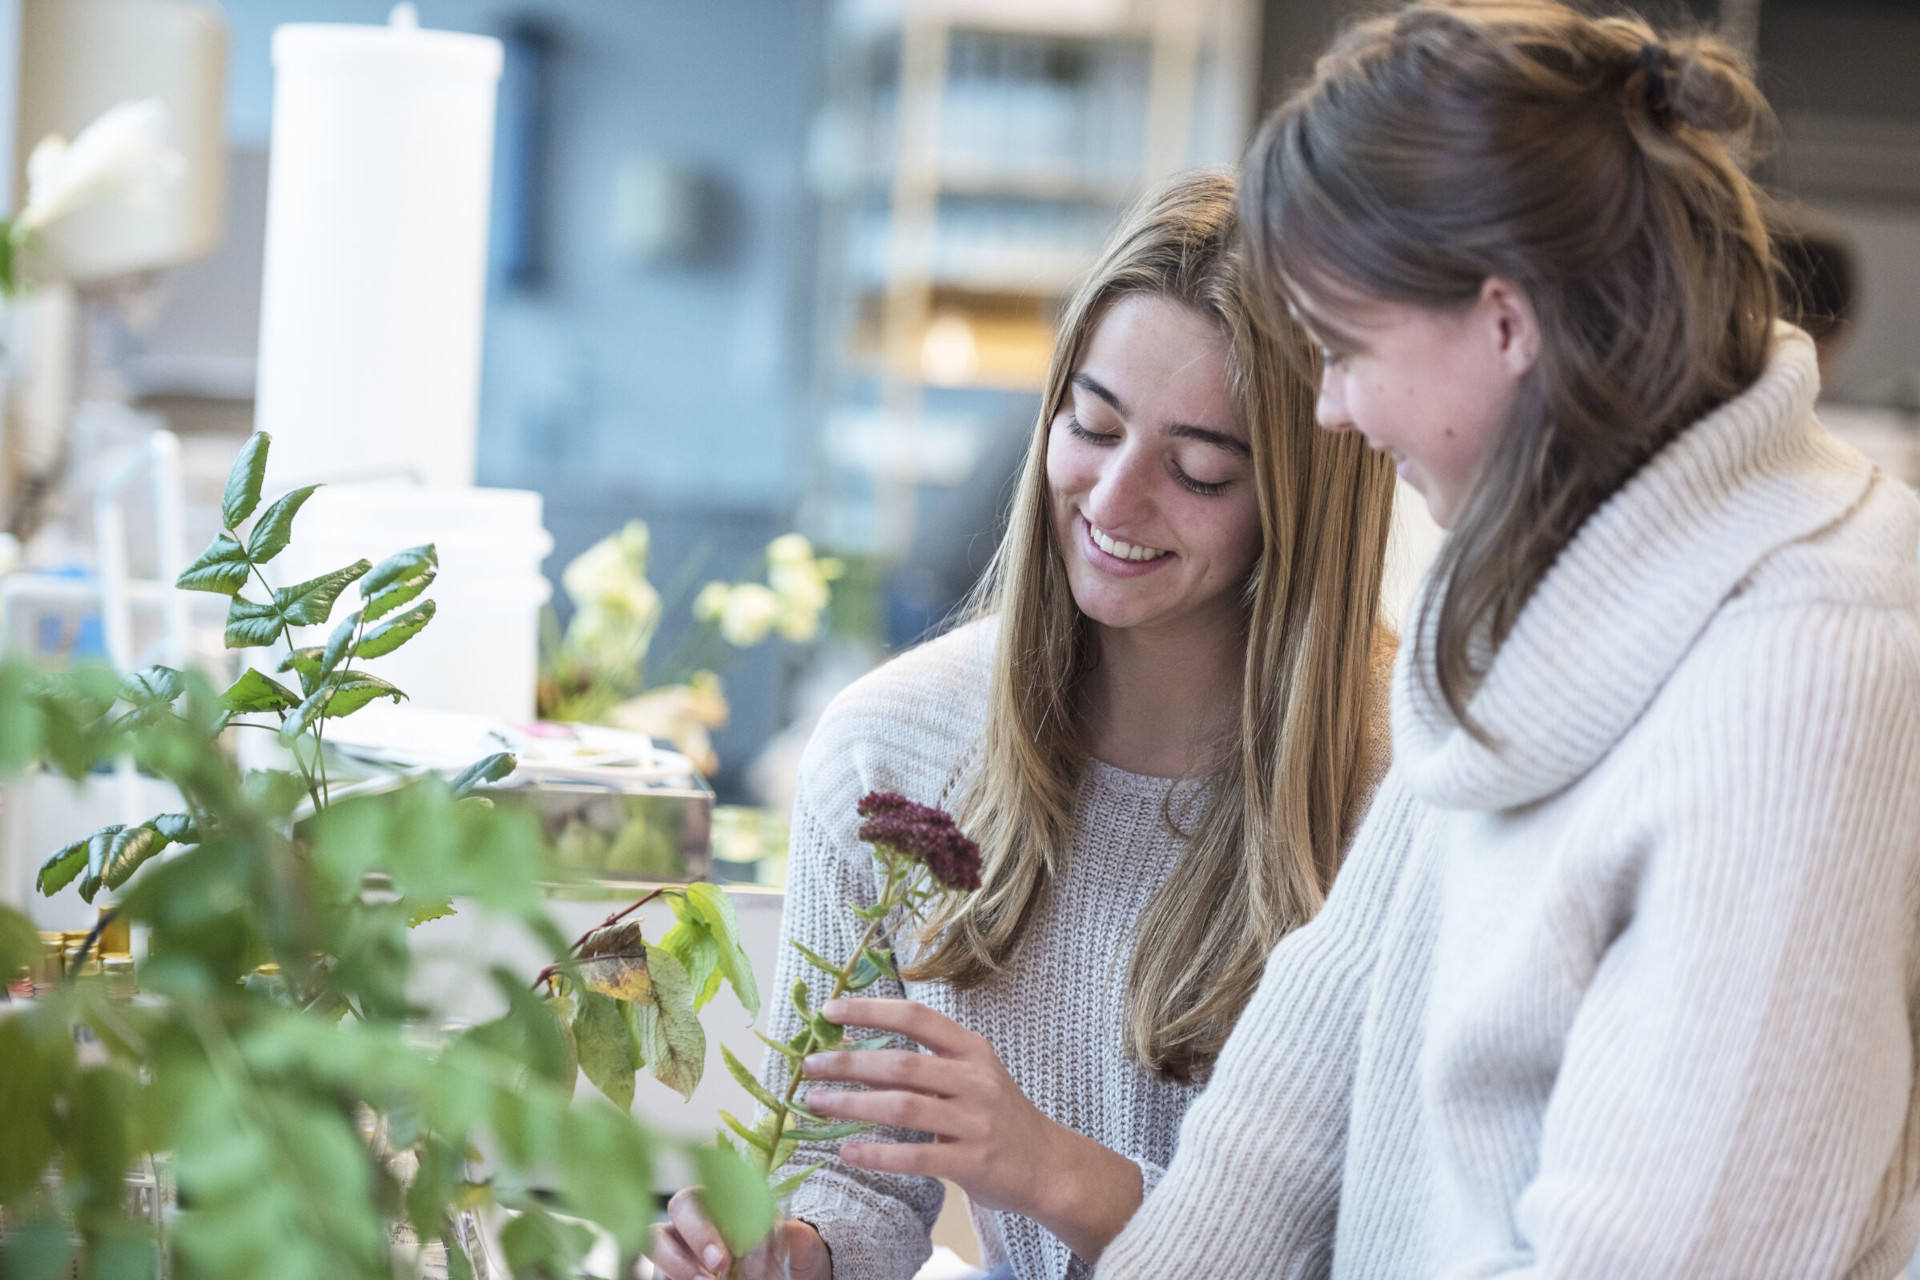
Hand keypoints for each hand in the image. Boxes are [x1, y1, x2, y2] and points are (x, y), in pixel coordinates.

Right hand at [649, 1187, 831, 1279]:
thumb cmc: (792, 1257)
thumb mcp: (803, 1247)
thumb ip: (795, 1236)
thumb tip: (784, 1228)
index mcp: (733, 1196)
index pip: (714, 1175)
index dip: (715, 1185)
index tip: (733, 1206)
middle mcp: (702, 1215)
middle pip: (681, 1204)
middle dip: (698, 1232)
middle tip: (721, 1262)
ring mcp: (682, 1243)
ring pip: (657, 1236)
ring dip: (675, 1259)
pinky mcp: (673, 1270)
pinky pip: (659, 1267)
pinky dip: (670, 1273)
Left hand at [802, 998, 1142, 1261]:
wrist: (1047, 1165)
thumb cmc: (998, 1115)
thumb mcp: (971, 1075)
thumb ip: (925, 1062)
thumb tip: (856, 1050)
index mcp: (972, 1049)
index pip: (917, 1017)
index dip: (871, 1010)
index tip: (830, 1010)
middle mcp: (975, 1080)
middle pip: (902, 1064)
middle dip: (849, 1062)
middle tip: (810, 1065)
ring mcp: (975, 1122)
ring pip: (903, 1108)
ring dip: (853, 1104)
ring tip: (816, 1104)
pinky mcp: (971, 1163)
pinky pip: (915, 1157)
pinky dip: (877, 1154)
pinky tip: (847, 1151)